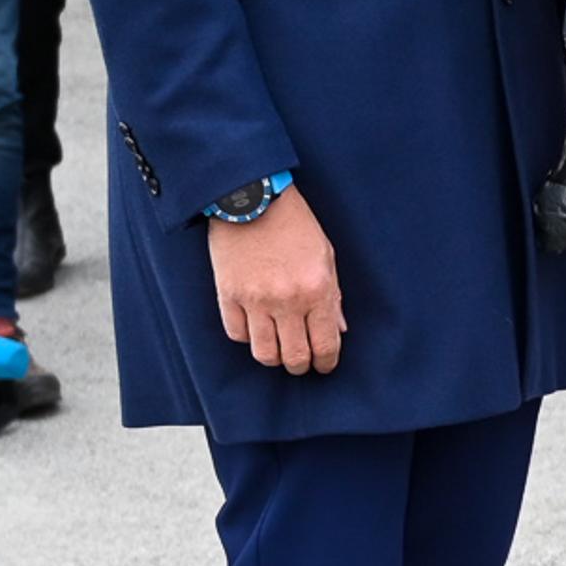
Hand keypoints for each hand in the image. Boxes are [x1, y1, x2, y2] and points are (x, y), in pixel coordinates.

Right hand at [211, 187, 344, 375]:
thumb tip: (337, 329)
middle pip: (294, 357)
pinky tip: (256, 329)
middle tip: (302, 363)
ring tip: (279, 350)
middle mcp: (287, 300)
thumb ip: (333, 296)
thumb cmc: (294, 225)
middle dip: (301, 366)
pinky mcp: (228, 295)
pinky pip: (237, 334)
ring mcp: (255, 300)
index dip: (327, 362)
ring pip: (264, 353)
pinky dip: (248, 338)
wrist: (251, 199)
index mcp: (317, 290)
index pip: (325, 344)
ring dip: (274, 358)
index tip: (325, 365)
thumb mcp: (326, 256)